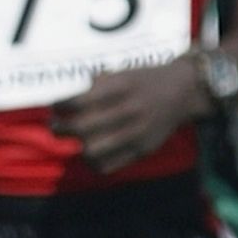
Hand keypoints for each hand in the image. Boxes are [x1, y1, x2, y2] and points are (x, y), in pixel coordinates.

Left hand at [50, 56, 208, 173]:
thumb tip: (66, 100)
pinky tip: (90, 154)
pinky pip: (109, 165)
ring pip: (92, 150)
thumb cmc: (144, 81)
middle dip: (61, 128)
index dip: (61, 106)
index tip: (54, 106)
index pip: (80, 101)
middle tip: (55, 126)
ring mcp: (137, 132)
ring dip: (76, 147)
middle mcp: (129, 109)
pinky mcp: (143, 149)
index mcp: (121, 87)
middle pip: (82, 127)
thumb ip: (96, 85)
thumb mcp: (122, 73)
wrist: (183, 92)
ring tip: (73, 142)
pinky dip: (94, 163)